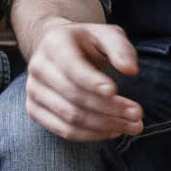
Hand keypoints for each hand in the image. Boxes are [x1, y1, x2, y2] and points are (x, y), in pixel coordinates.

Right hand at [23, 20, 143, 141]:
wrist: (59, 51)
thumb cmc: (88, 43)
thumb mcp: (107, 35)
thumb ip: (120, 48)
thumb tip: (131, 70)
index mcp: (54, 43)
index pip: (72, 68)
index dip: (93, 82)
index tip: (115, 91)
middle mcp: (38, 67)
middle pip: (75, 97)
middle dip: (110, 109)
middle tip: (138, 115)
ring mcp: (33, 90)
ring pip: (71, 117)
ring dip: (105, 126)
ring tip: (132, 126)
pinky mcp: (34, 110)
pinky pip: (64, 131)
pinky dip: (91, 135)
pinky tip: (113, 131)